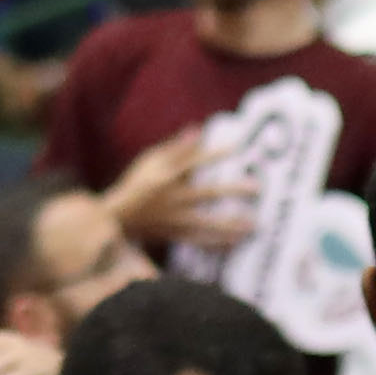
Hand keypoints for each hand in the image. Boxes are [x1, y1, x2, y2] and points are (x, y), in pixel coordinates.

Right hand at [104, 128, 253, 255]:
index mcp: (165, 177)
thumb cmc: (137, 183)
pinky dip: (217, 244)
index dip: (215, 154)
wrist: (118, 216)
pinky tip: (235, 243)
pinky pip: (199, 241)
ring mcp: (174, 219)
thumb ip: (176, 148)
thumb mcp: (150, 160)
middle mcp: (172, 199)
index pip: (194, 162)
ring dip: (231, 224)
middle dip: (232, 191)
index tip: (237, 147)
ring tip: (253, 224)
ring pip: (207, 223)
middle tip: (257, 188)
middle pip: (207, 194)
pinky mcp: (175, 235)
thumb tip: (198, 130)